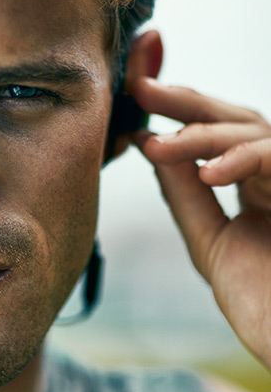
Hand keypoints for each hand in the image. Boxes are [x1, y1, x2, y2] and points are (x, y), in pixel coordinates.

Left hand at [130, 77, 270, 370]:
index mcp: (258, 184)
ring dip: (202, 132)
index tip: (133, 94)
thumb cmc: (263, 304)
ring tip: (158, 144)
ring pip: (253, 129)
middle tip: (139, 87)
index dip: (177, 110)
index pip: (216, 133)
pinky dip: (242, 159)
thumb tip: (149, 142)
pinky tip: (209, 171)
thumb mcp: (211, 241)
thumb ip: (184, 193)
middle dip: (185, 99)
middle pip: (235, 116)